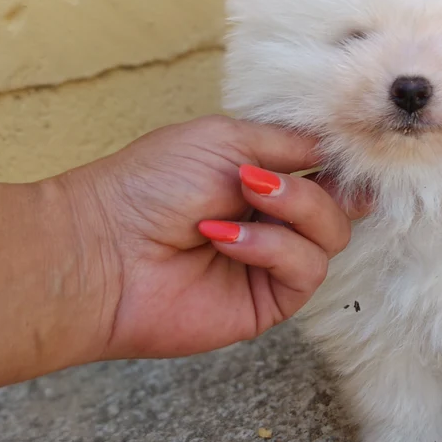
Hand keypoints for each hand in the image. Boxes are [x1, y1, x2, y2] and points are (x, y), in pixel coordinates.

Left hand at [64, 116, 365, 359]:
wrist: (102, 249)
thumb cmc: (148, 186)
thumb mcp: (224, 139)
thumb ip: (288, 143)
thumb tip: (339, 151)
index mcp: (261, 177)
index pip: (325, 169)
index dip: (339, 162)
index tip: (340, 152)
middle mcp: (271, 220)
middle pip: (339, 204)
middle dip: (309, 188)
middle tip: (258, 182)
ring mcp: (271, 263)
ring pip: (332, 236)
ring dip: (292, 211)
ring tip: (239, 201)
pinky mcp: (268, 302)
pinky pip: (306, 270)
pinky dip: (273, 247)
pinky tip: (226, 240)